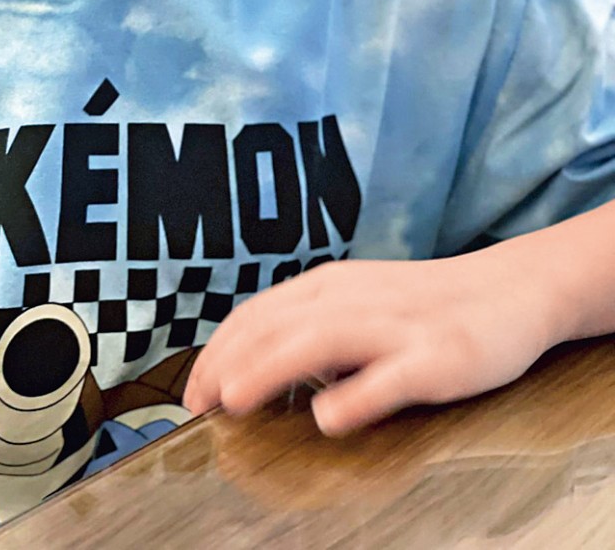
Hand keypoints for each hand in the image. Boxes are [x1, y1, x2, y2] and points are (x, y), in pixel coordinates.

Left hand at [183, 249, 555, 436]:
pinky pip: (392, 375)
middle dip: (230, 363)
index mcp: (331, 286)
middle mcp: (356, 299)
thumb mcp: (358, 303)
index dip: (219, 351)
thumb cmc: (425, 306)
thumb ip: (312, 328)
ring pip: (321, 340)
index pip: (258, 314)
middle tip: (197, 403)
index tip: (193, 391)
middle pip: (278, 325)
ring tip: (235, 401)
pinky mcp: (438, 356)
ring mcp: (397, 326)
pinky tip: (329, 417)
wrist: (510, 288)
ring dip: (271, 368)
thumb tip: (257, 370)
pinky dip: (357, 394)